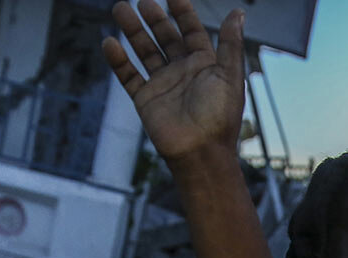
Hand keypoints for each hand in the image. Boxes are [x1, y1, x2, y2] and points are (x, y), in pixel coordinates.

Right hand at [103, 0, 245, 164]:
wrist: (200, 153)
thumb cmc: (219, 117)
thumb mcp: (230, 75)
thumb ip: (231, 43)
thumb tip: (238, 12)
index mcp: (205, 65)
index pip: (192, 31)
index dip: (183, 13)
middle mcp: (183, 72)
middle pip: (166, 38)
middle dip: (154, 18)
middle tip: (142, 1)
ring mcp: (163, 85)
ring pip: (145, 51)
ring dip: (133, 31)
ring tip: (120, 9)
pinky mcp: (146, 100)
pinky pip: (129, 76)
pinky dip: (118, 60)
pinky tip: (109, 42)